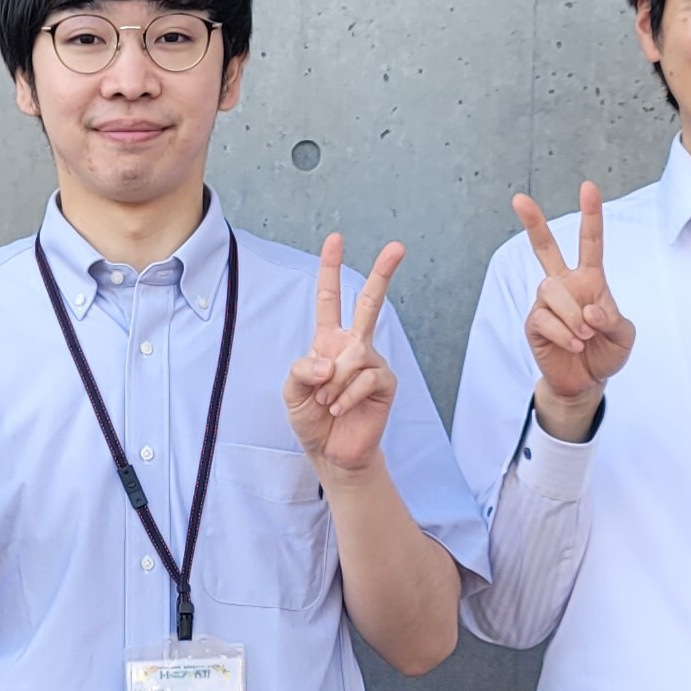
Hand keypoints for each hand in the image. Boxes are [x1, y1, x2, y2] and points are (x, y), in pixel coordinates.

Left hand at [284, 235, 404, 471]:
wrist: (332, 452)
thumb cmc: (311, 419)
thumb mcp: (292, 391)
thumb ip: (302, 369)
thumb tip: (332, 360)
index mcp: (329, 341)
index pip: (329, 298)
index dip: (330, 269)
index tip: (335, 239)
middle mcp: (354, 345)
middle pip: (370, 303)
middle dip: (384, 273)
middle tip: (398, 246)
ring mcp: (372, 362)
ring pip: (353, 355)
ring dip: (333, 384)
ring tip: (327, 402)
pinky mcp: (385, 382)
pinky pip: (365, 377)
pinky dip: (346, 396)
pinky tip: (340, 409)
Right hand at [513, 181, 632, 407]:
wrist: (586, 382)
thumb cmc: (606, 351)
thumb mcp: (624, 335)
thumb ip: (612, 318)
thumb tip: (588, 309)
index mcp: (590, 279)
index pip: (590, 242)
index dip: (590, 215)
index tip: (588, 187)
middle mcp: (565, 285)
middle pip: (545, 248)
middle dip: (533, 223)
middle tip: (519, 199)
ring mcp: (546, 304)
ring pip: (551, 290)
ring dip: (573, 315)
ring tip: (585, 336)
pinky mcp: (534, 324)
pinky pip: (545, 318)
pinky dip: (565, 333)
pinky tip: (574, 344)